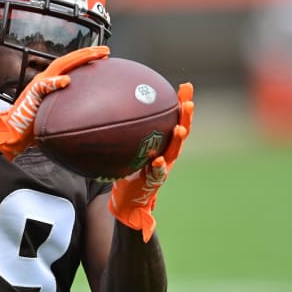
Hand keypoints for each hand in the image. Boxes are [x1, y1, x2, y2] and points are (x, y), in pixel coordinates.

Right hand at [0, 46, 109, 158]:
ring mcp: (37, 86)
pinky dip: (53, 82)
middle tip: (106, 50)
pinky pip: (42, 87)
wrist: (10, 133)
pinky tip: (66, 80)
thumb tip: (85, 114)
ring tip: (94, 55)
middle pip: (68, 61)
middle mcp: (44, 80)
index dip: (86, 59)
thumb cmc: (30, 126)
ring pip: (58, 66)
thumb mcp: (53, 116)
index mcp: (49, 83)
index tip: (104, 56)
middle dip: (87, 53)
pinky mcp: (31, 95)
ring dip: (77, 59)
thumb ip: (65, 109)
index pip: (70, 66)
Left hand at [108, 82, 193, 241]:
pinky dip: (158, 167)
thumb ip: (120, 135)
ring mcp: (162, 169)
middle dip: (186, 116)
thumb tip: (103, 109)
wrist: (127, 203)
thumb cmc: (125, 173)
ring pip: (174, 152)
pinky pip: (157, 174)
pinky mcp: (154, 184)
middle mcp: (165, 154)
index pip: (173, 120)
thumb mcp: (123, 151)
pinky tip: (157, 161)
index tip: (185, 87)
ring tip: (180, 127)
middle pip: (180, 132)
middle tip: (189, 101)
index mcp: (161, 145)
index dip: (181, 105)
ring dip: (178, 139)